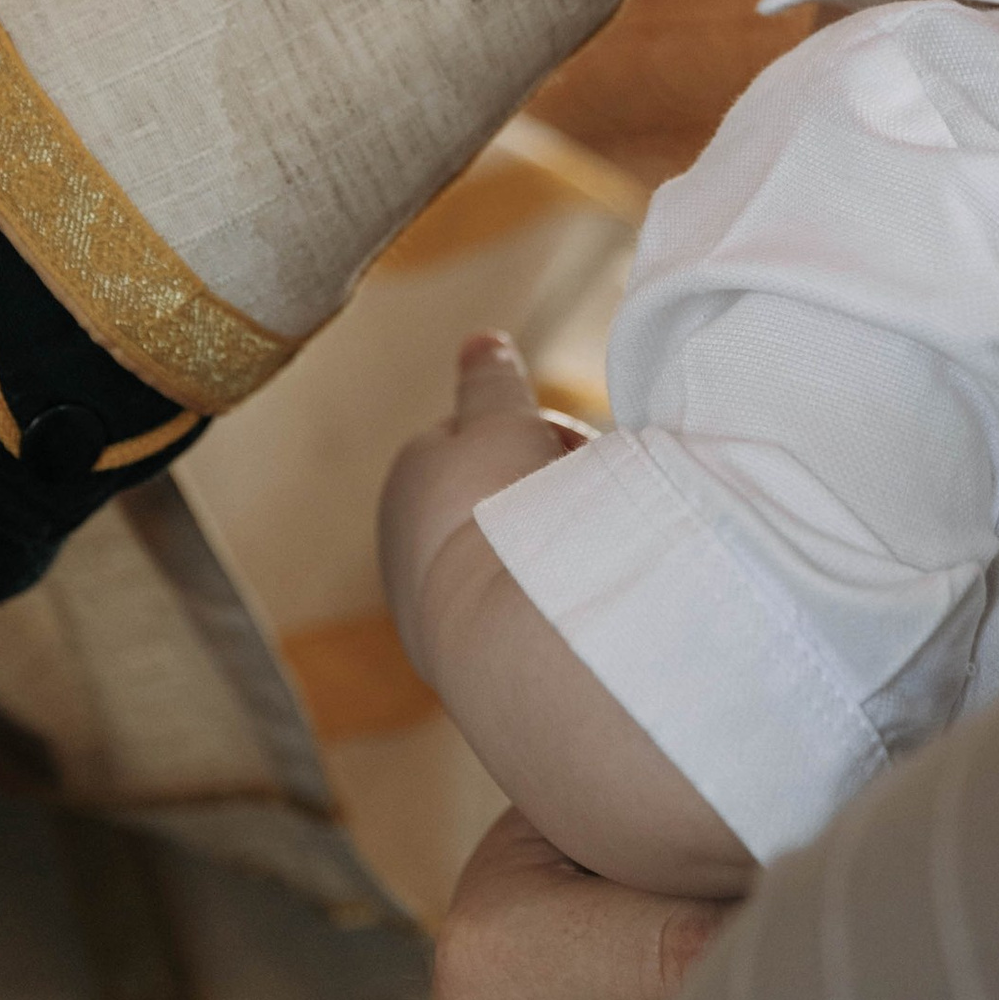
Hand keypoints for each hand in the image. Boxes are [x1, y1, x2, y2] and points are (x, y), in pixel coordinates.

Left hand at [380, 334, 581, 671]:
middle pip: (498, 495)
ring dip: (551, 542)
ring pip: (509, 553)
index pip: (482, 435)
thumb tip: (480, 341)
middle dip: (547, 488)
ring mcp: (433, 606)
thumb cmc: (500, 514)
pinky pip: (515, 608)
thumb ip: (491, 380)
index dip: (537, 434)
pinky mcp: (466, 659)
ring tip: (588, 550)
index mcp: (410, 476)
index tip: (576, 448)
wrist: (502, 635)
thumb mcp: (500, 421)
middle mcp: (407, 543)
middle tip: (591, 495)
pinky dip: (543, 596)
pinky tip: (571, 601)